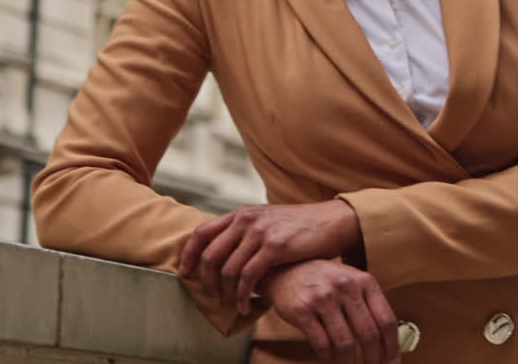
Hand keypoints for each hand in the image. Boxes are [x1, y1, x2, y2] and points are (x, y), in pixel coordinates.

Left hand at [177, 201, 362, 313]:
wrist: (333, 221)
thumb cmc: (302, 226)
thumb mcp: (269, 221)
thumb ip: (246, 231)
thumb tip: (225, 252)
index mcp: (242, 213)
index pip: (202, 232)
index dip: (188, 255)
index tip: (184, 273)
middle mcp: (247, 219)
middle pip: (211, 254)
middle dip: (206, 280)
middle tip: (212, 296)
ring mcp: (261, 232)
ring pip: (228, 269)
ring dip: (226, 292)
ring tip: (231, 304)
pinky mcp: (276, 247)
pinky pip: (248, 277)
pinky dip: (243, 295)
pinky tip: (247, 304)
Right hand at [263, 259, 398, 363]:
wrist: (287, 269)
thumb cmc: (325, 280)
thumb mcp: (352, 282)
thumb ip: (370, 305)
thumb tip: (389, 342)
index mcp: (364, 281)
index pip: (386, 320)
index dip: (392, 347)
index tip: (392, 363)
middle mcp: (345, 287)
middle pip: (368, 334)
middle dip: (373, 359)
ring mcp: (323, 298)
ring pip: (345, 343)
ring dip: (349, 362)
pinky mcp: (302, 310)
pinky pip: (321, 343)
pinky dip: (327, 354)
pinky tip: (328, 354)